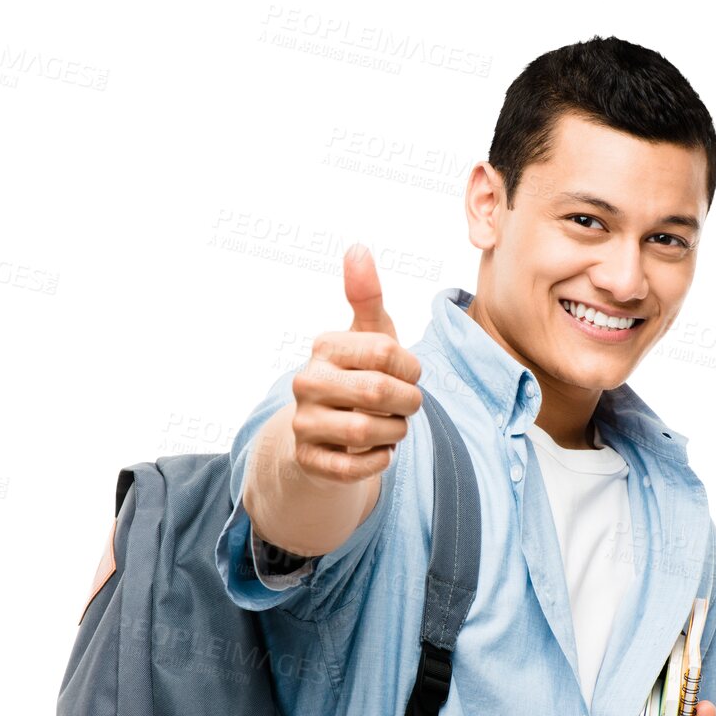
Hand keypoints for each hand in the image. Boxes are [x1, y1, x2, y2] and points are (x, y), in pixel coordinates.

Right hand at [288, 243, 423, 481]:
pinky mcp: (308, 461)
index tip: (411, 376)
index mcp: (324, 347)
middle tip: (411, 406)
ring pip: (363, 432)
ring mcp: (303, 423)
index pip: (386, 352)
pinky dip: (378, 461)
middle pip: (377, 392)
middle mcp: (306, 382)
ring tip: (395, 428)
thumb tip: (357, 247)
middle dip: (408, 403)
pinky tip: (381, 451)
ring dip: (395, 433)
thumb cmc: (357, 378)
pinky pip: (351, 468)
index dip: (412, 369)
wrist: (325, 436)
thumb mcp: (367, 337)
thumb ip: (367, 296)